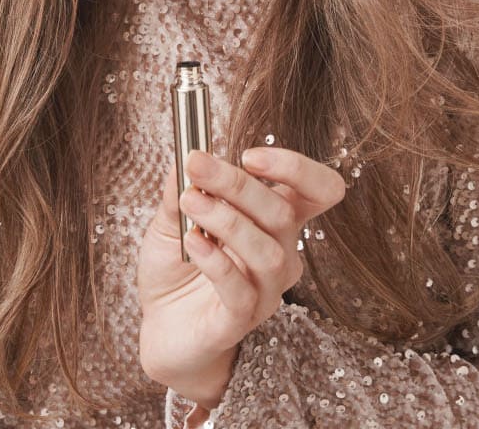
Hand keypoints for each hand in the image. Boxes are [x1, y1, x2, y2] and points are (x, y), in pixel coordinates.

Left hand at [137, 146, 346, 410]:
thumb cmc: (176, 267)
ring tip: (189, 201)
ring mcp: (266, 290)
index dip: (297, 169)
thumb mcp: (171, 219)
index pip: (317, 191)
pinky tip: (192, 243)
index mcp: (273, 222)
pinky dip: (217, 262)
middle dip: (238, 183)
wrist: (161, 325)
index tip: (249, 155)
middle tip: (197, 164)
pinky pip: (241, 290)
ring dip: (227, 220)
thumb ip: (180, 189)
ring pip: (268, 252)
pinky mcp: (241, 319)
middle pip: (282, 213)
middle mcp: (281, 254)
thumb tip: (185, 155)